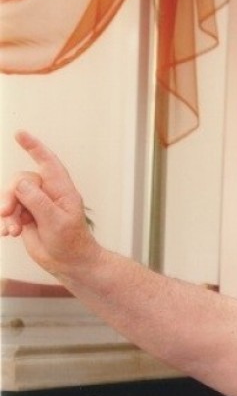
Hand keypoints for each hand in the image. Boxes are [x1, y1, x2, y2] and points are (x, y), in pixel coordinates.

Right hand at [0, 132, 99, 277]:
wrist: (69, 262)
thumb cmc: (71, 242)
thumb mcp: (56, 221)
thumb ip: (38, 201)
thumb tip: (20, 183)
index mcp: (62, 190)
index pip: (48, 163)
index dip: (34, 147)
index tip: (20, 133)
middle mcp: (48, 193)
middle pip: (21, 181)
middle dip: (10, 195)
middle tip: (7, 212)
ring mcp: (36, 204)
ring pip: (11, 196)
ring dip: (7, 213)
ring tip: (12, 231)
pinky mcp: (25, 216)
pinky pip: (8, 211)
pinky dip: (5, 221)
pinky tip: (7, 234)